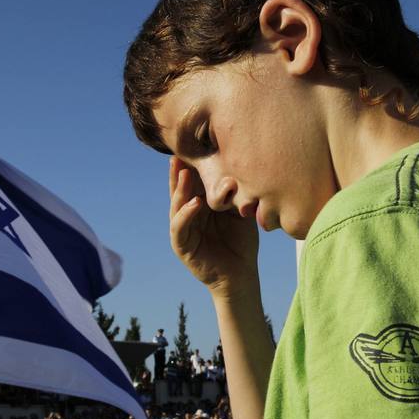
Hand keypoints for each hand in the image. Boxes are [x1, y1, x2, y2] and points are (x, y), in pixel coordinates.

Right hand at [168, 157, 257, 295]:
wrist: (241, 274)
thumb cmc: (241, 241)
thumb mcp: (239, 212)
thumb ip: (234, 193)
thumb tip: (238, 168)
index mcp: (200, 204)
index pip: (192, 181)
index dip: (191, 164)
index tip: (195, 145)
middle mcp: (188, 214)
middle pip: (180, 188)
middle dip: (180, 171)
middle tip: (182, 152)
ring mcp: (183, 229)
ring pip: (176, 205)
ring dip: (180, 189)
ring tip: (185, 173)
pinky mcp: (182, 246)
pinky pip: (180, 228)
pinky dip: (185, 214)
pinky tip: (195, 204)